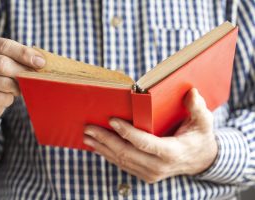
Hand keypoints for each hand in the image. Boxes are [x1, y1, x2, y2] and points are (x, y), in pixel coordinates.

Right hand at [0, 36, 44, 120]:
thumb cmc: (0, 74)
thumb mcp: (8, 60)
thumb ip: (21, 57)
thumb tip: (41, 61)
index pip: (3, 45)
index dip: (24, 53)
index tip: (41, 62)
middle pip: (2, 63)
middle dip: (23, 71)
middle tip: (35, 77)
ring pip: (3, 82)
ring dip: (17, 87)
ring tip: (19, 88)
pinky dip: (9, 99)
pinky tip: (8, 97)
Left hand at [83, 88, 217, 182]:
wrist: (201, 161)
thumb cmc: (200, 137)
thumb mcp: (204, 122)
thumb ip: (198, 108)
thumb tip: (191, 92)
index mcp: (171, 152)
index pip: (144, 143)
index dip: (126, 132)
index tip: (111, 120)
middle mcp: (158, 166)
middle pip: (126, 153)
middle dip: (105, 140)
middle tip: (89, 128)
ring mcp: (150, 173)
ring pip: (121, 161)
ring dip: (102, 148)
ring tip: (87, 136)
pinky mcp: (145, 175)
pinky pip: (123, 165)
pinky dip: (109, 155)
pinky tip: (98, 146)